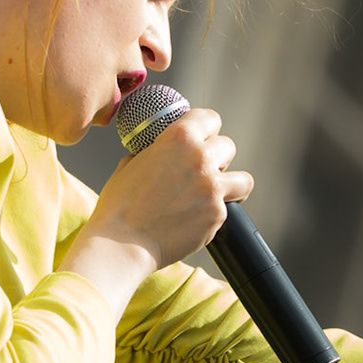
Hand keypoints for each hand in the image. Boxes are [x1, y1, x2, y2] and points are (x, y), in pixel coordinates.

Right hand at [85, 108, 254, 268]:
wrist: (123, 243)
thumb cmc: (119, 206)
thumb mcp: (129, 165)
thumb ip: (151, 153)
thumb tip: (157, 154)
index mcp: (178, 138)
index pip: (209, 118)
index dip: (207, 128)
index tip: (204, 137)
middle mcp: (201, 158)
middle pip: (227, 147)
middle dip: (218, 157)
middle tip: (204, 170)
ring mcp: (213, 187)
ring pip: (242, 179)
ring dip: (232, 184)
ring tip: (217, 192)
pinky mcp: (217, 214)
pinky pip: (226, 209)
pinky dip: (215, 213)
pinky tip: (197, 218)